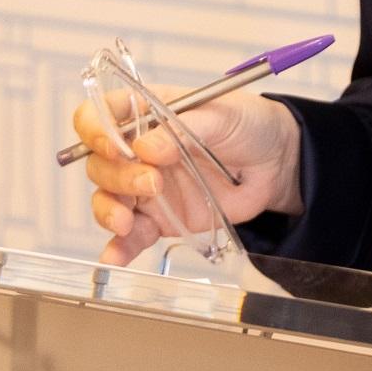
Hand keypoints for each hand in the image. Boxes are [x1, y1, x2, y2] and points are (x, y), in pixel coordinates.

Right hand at [71, 88, 303, 266]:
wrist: (276, 163)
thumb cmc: (248, 125)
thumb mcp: (222, 115)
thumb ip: (184, 128)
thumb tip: (147, 146)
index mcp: (147, 112)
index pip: (100, 114)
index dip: (95, 129)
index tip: (113, 145)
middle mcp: (137, 149)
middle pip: (99, 163)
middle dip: (118, 175)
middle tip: (153, 182)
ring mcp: (145, 186)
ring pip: (107, 199)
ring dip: (110, 211)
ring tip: (129, 221)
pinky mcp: (159, 218)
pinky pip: (129, 236)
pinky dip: (119, 247)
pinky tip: (115, 257)